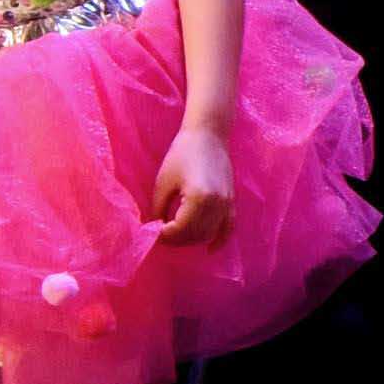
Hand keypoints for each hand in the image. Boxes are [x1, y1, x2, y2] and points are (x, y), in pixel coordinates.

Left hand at [146, 122, 236, 248]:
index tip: (152, 231)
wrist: (208, 135)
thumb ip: (159, 210)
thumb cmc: (181, 154)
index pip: (180, 230)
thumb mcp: (163, 183)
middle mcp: (217, 203)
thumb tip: (155, 230)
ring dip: (192, 239)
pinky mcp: (232, 201)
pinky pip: (228, 227)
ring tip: (177, 235)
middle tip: (161, 234)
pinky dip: (220, 239)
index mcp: (199, 198)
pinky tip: (210, 249)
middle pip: (196, 235)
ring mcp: (227, 203)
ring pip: (210, 234)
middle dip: (176, 239)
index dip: (164, 235)